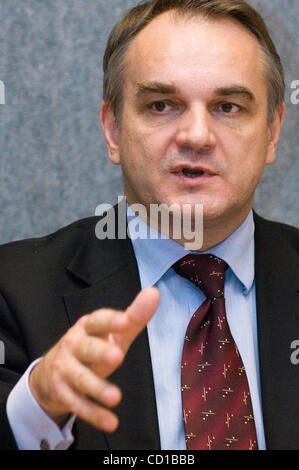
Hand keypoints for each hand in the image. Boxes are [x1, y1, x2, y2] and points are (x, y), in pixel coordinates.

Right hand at [29, 287, 159, 431]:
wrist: (50, 374)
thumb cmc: (90, 348)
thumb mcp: (111, 334)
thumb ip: (134, 317)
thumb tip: (154, 293)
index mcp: (86, 326)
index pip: (98, 320)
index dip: (110, 321)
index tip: (125, 320)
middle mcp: (73, 344)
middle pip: (86, 347)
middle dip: (99, 351)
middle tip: (116, 356)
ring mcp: (65, 369)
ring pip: (81, 378)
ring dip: (97, 388)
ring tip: (116, 397)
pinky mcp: (62, 392)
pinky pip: (78, 404)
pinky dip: (94, 414)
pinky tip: (111, 422)